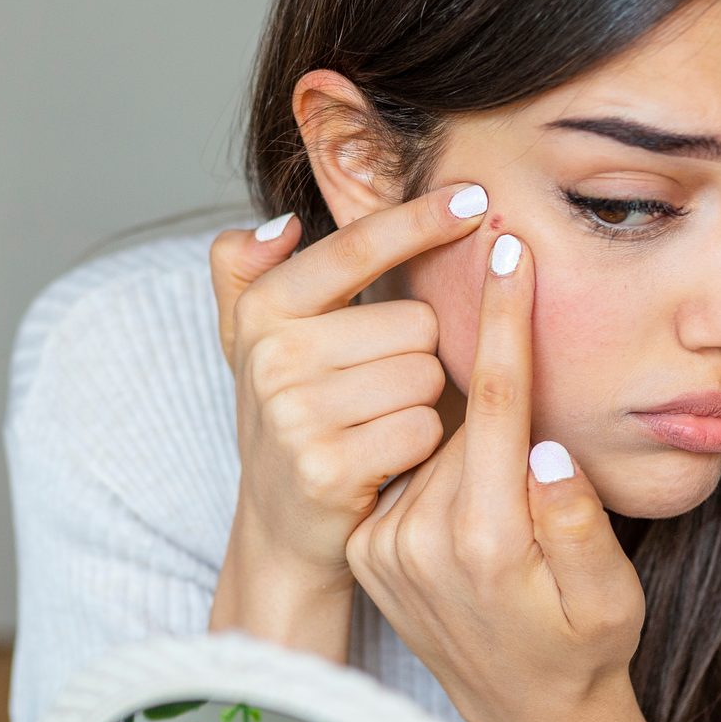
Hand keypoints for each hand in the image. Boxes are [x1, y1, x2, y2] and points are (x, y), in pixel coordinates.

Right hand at [205, 185, 490, 652]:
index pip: (355, 247)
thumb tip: (281, 225)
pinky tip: (390, 457)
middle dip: (419, 353)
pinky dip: (422, 444)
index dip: (419, 219)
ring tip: (382, 421)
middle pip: (415, 321)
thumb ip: (246, 270)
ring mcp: (296, 414)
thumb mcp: (254, 338)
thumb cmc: (292, 414)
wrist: (281, 524)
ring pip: (425, 374)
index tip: (474, 197)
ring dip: (423, 401)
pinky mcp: (328, 467)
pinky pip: (422, 428)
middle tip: (381, 387)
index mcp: (263, 309)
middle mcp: (272, 357)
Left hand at [342, 228, 646, 721]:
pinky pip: (408, 471)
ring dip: (468, 430)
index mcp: (485, 539)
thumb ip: (580, 523)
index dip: (505, 318)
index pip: (497, 402)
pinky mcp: (366, 548)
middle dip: (493, 381)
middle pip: (461, 414)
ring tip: (507, 485)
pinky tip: (471, 492)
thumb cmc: (584, 650)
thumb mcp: (610, 599)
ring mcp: (384, 545)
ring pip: (432, 439)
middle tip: (526, 401)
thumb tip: (548, 446)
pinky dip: (439, 460)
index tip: (506, 247)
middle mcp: (419, 538)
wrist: (524, 715)